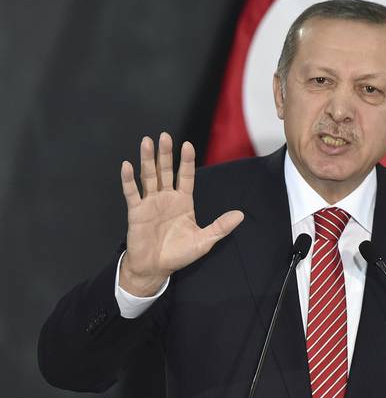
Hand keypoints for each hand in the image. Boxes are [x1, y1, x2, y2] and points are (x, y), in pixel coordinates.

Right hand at [119, 132, 243, 295]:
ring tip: (146, 141)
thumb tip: (240, 215)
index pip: (186, 176)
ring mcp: (150, 203)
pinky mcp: (136, 211)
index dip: (187, 161)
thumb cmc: (179, 254)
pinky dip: (129, 180)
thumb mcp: (204, 241)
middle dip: (165, 154)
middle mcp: (167, 198)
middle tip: (165, 136)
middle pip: (166, 171)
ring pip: (149, 176)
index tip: (187, 145)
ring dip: (147, 159)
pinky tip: (127, 165)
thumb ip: (220, 227)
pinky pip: (132, 193)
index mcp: (183, 201)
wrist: (156, 268)